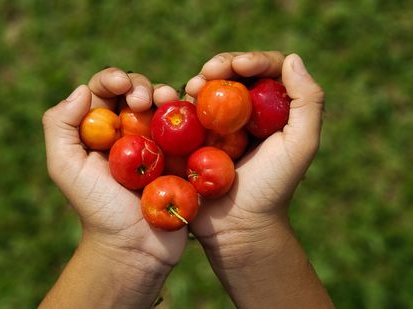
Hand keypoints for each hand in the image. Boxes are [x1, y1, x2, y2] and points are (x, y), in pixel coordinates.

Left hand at [41, 68, 180, 307]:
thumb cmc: (98, 209)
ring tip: (167, 101)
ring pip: (163, 105)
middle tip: (144, 100)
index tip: (120, 85)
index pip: (104, 91)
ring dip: (166, 95)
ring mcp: (157, 142)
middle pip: (135, 92)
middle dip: (140, 86)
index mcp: (99, 131)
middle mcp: (128, 132)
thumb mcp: (66, 168)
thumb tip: (82, 90)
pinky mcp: (181, 154)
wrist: (135, 245)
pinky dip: (188, 113)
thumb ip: (59, 126)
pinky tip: (189, 113)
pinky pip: (187, 126)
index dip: (112, 79)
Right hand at [185, 52, 331, 307]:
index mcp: (274, 111)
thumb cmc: (272, 188)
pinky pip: (186, 111)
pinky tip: (175, 100)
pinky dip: (180, 101)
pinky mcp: (194, 137)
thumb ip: (308, 101)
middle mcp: (247, 114)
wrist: (238, 225)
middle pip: (235, 75)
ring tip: (195, 87)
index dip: (254, 60)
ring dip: (201, 81)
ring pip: (209, 89)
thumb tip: (293, 59)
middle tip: (210, 72)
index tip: (239, 66)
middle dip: (222, 66)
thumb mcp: (300, 145)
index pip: (268, 71)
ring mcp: (218, 125)